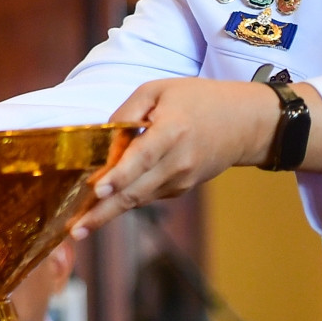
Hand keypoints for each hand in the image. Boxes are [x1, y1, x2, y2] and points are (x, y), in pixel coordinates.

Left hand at [73, 78, 282, 236]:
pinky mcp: (182, 188)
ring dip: (109, 213)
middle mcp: (178, 161)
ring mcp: (182, 179)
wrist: (245, 123)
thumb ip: (127, 111)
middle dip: (103, 212)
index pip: (142, 158)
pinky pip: (148, 195)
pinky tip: (104, 206)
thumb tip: (103, 137)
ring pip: (139, 199)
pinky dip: (126, 200)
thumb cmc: (199, 100)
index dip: (119, 176)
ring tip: (80, 227)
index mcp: (172, 131)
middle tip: (76, 230)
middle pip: (136, 191)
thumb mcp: (159, 90)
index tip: (97, 190)